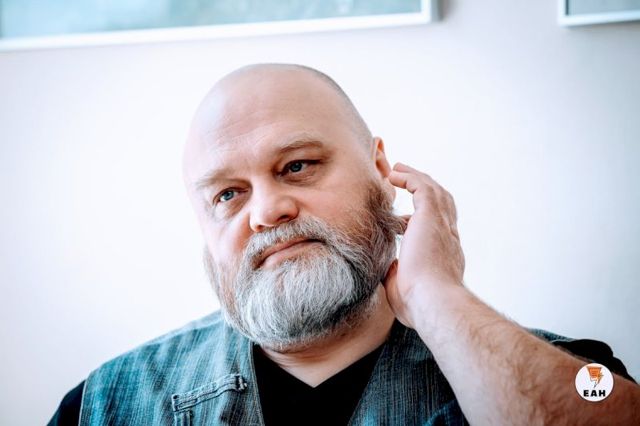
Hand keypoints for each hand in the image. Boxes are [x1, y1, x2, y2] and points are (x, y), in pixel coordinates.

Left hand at [383, 162, 465, 327]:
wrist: (432, 302)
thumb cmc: (419, 305)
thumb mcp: (404, 288)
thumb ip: (398, 275)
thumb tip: (389, 269)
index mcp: (445, 255)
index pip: (439, 229)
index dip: (423, 220)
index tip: (404, 222)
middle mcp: (449, 237)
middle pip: (442, 203)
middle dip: (425, 188)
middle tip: (407, 180)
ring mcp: (442, 225)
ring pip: (434, 190)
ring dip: (416, 177)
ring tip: (398, 169)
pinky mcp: (431, 217)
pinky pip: (422, 187)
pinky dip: (410, 178)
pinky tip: (394, 174)